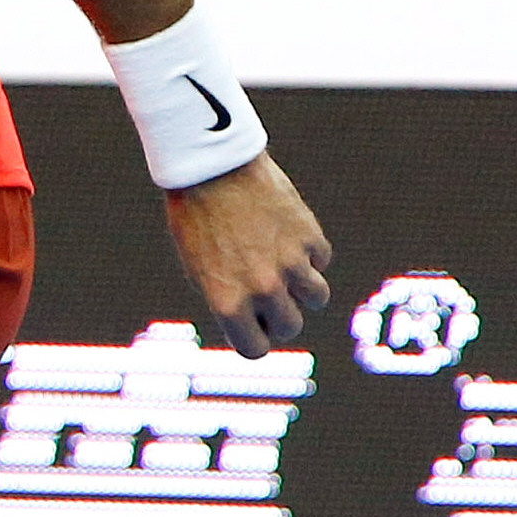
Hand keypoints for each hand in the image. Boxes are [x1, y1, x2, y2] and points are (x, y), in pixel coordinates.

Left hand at [165, 154, 332, 356]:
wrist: (211, 167)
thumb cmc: (196, 218)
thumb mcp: (199, 267)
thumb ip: (230, 298)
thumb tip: (259, 322)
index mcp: (228, 303)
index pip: (256, 348)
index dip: (256, 338)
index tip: (255, 327)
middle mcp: (263, 289)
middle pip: (291, 326)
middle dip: (281, 315)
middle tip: (269, 294)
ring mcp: (290, 263)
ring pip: (317, 297)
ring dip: (303, 287)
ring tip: (284, 265)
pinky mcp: (309, 236)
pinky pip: (321, 260)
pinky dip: (310, 253)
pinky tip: (288, 235)